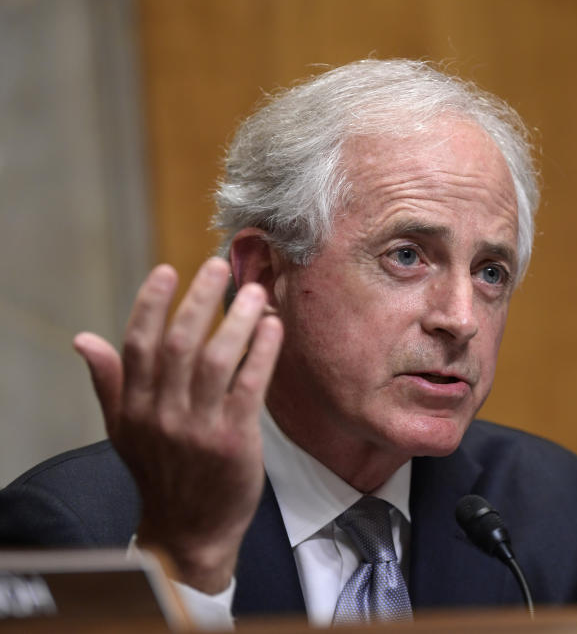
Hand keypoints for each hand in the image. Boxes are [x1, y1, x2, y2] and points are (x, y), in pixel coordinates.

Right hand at [74, 258, 282, 591]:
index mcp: (135, 407)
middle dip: (200, 300)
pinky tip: (272, 328)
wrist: (190, 530)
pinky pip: (249, 387)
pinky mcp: (234, 441)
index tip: (168, 270)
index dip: (151, 303)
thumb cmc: (161, 473)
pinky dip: (262, 353)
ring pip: (217, 360)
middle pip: (179, 343)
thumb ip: (109, 382)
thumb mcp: (125, 430)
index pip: (138, 343)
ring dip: (236, 320)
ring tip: (255, 292)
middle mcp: (163, 413)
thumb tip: (83, 339)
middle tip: (219, 266)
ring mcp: (199, 428)